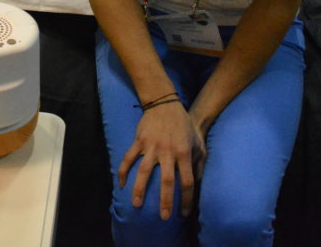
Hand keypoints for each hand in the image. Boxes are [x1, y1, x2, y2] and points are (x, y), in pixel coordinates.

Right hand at [117, 101, 206, 220]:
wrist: (165, 103)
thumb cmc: (184, 124)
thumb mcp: (198, 142)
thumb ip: (199, 162)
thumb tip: (197, 183)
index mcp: (184, 153)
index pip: (187, 181)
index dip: (187, 199)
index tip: (184, 213)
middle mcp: (168, 152)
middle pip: (167, 181)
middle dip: (166, 201)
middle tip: (164, 217)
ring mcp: (151, 147)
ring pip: (144, 172)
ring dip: (140, 189)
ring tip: (137, 205)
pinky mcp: (139, 141)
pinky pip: (129, 158)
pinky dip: (123, 171)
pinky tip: (120, 184)